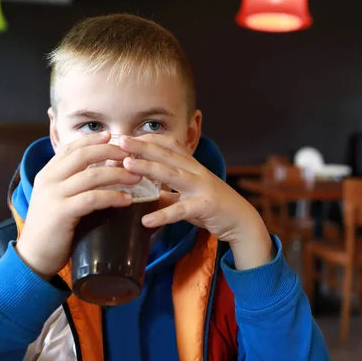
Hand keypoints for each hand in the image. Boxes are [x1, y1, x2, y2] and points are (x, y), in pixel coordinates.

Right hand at [17, 132, 141, 278]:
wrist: (33, 256)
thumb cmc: (52, 229)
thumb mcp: (58, 199)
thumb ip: (73, 184)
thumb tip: (104, 173)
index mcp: (47, 173)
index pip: (72, 148)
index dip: (93, 140)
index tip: (112, 137)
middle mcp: (49, 179)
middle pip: (84, 155)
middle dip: (110, 152)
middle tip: (131, 155)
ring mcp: (54, 195)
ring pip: (92, 175)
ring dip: (118, 174)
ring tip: (137, 178)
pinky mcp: (61, 212)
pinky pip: (92, 198)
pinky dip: (113, 197)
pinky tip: (128, 200)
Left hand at [120, 135, 272, 269]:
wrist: (242, 221)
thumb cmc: (213, 207)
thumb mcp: (188, 196)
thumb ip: (167, 194)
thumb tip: (145, 194)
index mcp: (192, 166)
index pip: (169, 144)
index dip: (148, 139)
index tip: (126, 139)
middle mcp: (196, 171)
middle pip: (167, 153)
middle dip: (142, 146)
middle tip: (120, 141)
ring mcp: (202, 187)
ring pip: (172, 174)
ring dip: (148, 167)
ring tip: (127, 166)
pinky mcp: (205, 206)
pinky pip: (181, 210)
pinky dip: (163, 215)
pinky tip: (145, 220)